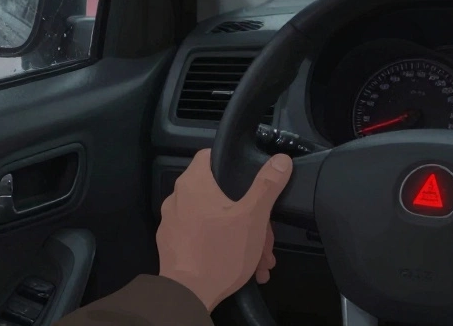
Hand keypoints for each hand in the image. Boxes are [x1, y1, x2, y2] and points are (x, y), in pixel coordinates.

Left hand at [156, 148, 292, 311]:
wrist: (188, 296)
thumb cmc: (220, 252)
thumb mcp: (252, 217)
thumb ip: (267, 186)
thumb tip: (281, 160)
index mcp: (193, 183)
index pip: (209, 156)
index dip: (231, 162)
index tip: (248, 177)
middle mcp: (177, 198)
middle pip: (218, 194)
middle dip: (248, 216)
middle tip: (266, 237)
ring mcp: (172, 222)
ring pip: (213, 219)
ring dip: (240, 235)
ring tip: (260, 259)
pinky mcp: (172, 244)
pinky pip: (201, 237)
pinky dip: (221, 246)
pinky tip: (243, 265)